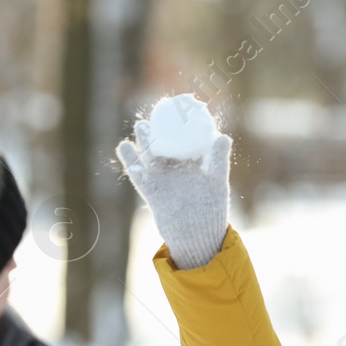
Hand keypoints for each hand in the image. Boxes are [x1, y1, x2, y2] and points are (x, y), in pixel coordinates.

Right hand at [114, 94, 231, 269]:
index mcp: (194, 165)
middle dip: (159, 128)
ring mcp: (164, 181)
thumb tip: (222, 136)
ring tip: (140, 126)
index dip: (183, 124)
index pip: (187, 139)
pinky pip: (139, 174)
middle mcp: (178, 171)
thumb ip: (218, 160)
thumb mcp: (216, 182)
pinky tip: (123, 146)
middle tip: (156, 113)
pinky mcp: (152, 192)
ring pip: (151, 156)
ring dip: (144, 141)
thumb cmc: (211, 210)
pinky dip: (131, 161)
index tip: (180, 108)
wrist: (196, 236)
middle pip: (166, 144)